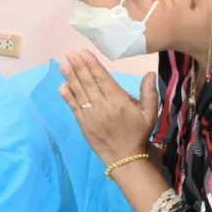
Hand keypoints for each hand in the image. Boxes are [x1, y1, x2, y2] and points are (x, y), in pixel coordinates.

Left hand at [59, 50, 158, 164]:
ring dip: (70, 78)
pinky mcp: (83, 124)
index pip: (103, 79)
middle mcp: (103, 106)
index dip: (92, 65)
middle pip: (89, 83)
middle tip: (70, 54)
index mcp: (119, 101)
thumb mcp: (150, 113)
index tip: (84, 53)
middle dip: (79, 67)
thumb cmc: (138, 133)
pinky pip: (74, 108)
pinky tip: (62, 86)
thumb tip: (149, 72)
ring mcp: (91, 116)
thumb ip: (149, 92)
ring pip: (80, 93)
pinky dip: (67, 97)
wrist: (125, 158)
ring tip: (63, 65)